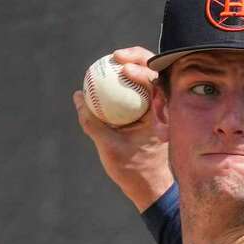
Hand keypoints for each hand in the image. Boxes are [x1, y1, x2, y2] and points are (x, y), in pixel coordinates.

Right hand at [73, 46, 172, 211]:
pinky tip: (109, 80)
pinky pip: (139, 91)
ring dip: (131, 66)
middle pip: (154, 70)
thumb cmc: (133, 170)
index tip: (122, 66)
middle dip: (136, 56)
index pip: (156, 79)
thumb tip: (78, 97)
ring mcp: (159, 108)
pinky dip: (126, 83)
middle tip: (115, 56)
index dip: (140, 65)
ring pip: (147, 78)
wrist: (149, 186)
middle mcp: (165, 106)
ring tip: (111, 62)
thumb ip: (92, 122)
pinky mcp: (151, 113)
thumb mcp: (109, 148)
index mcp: (163, 113)